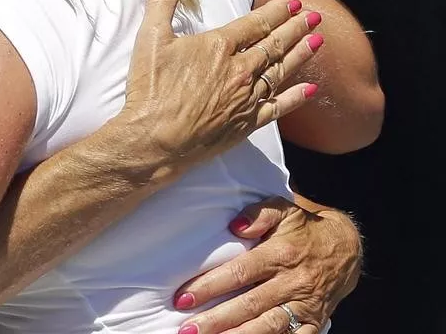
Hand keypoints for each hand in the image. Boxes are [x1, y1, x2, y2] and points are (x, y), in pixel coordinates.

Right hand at [118, 0, 322, 181]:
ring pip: (280, 72)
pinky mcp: (245, 124)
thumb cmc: (150, 89)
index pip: (255, 23)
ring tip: (317, 41)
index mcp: (218, 46)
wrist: (153, 139)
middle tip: (314, 16)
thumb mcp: (151, 37)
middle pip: (273, 45)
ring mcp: (246, 98)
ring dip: (300, 55)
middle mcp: (239, 70)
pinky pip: (277, 108)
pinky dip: (295, 98)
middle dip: (296, 28)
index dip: (276, 12)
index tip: (293, 3)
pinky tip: (309, 90)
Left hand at [172, 196, 361, 332]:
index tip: (184, 298)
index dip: (211, 286)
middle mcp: (292, 283)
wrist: (345, 249)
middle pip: (249, 305)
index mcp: (280, 254)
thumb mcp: (283, 209)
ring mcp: (304, 306)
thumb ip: (258, 214)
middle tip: (188, 329)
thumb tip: (234, 226)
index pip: (240, 273)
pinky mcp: (314, 323)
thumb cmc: (303, 227)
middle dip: (217, 320)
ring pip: (268, 327)